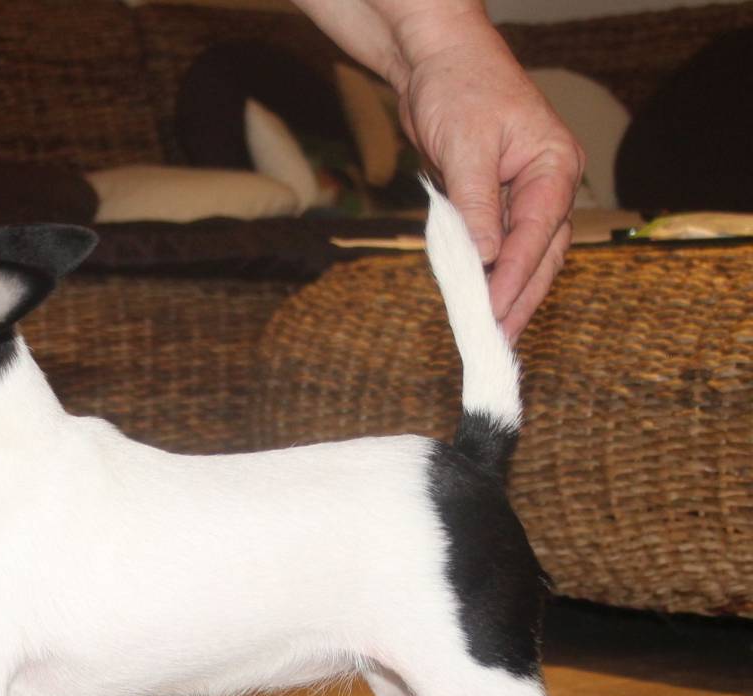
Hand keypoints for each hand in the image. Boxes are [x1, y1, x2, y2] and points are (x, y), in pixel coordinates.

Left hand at [398, 31, 583, 340]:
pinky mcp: (497, 201)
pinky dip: (490, 274)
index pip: (538, 234)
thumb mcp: (466, 148)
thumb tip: (488, 257)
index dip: (515, 277)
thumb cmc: (459, 88)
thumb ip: (478, 206)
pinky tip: (478, 301)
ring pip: (525, 255)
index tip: (494, 312)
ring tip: (491, 333)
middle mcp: (547, 183)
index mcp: (554, 166)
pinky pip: (499, 247)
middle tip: (497, 340)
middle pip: (542, 254)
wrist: (436, 61)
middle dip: (520, 298)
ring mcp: (524, 194)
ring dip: (508, 293)